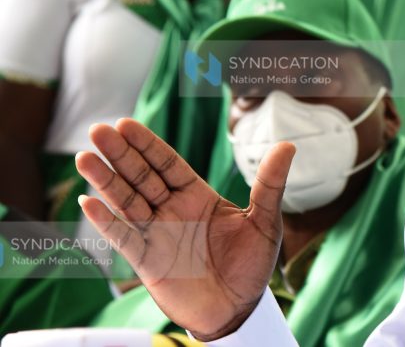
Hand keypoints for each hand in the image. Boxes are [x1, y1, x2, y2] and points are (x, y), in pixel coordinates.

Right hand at [75, 118, 294, 339]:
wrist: (238, 310)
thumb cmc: (251, 265)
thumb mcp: (265, 221)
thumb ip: (270, 184)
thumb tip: (289, 145)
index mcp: (197, 196)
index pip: (167, 164)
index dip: (147, 145)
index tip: (126, 124)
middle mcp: (172, 211)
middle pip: (142, 177)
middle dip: (121, 155)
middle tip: (99, 130)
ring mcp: (156, 234)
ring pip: (126, 202)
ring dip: (106, 181)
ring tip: (85, 157)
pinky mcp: (146, 261)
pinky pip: (123, 238)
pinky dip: (106, 222)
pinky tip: (89, 202)